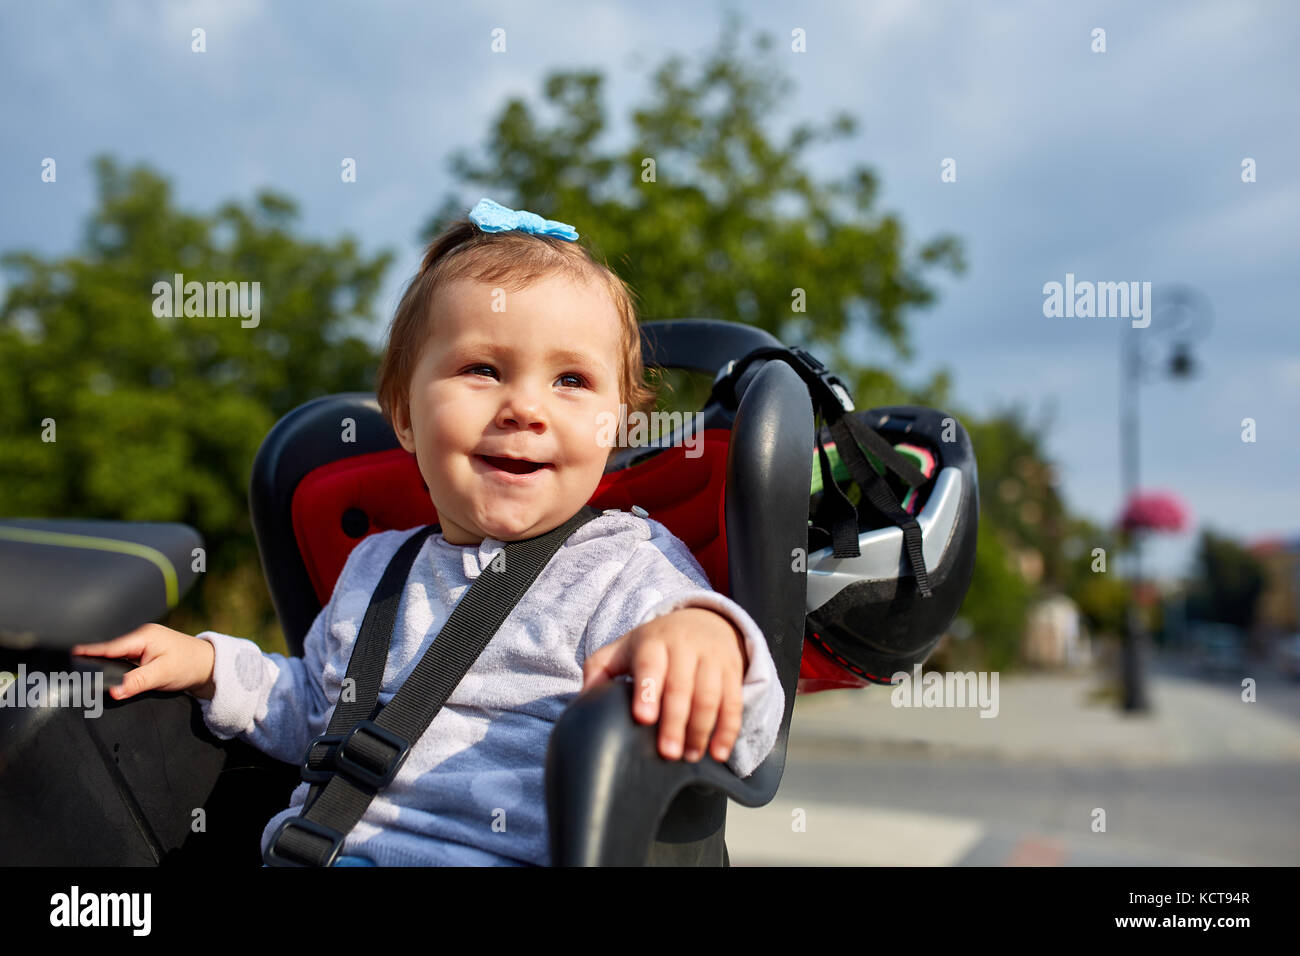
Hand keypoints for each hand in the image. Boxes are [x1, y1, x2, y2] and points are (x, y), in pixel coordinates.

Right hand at [71, 623, 216, 700]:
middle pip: (107, 649)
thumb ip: (137, 682)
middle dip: (89, 657)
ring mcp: (139, 644)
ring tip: (76, 670)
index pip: (109, 645)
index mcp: (142, 636)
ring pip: (112, 654)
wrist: (207, 666)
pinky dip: (110, 664)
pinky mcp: (141, 653)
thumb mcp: (162, 675)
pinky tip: (98, 672)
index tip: (66, 656)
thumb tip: (114, 691)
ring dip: (100, 661)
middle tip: (66, 667)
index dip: (87, 652)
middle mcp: (138, 636)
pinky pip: (119, 658)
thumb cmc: (188, 666)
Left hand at [583, 607, 746, 764]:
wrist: (704, 620)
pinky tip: (719, 752)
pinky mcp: (732, 672)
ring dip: (702, 730)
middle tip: (668, 753)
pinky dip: (728, 729)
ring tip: (691, 756)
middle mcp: (685, 648)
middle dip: (675, 721)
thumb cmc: (656, 644)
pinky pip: (733, 702)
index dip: (648, 691)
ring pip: (710, 696)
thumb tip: (583, 700)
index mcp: (653, 642)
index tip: (643, 718)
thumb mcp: (624, 648)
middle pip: (681, 686)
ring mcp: (711, 659)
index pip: (650, 664)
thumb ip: (599, 670)